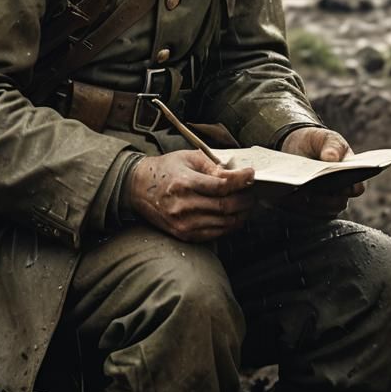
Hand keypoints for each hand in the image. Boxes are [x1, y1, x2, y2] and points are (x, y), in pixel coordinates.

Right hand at [128, 150, 254, 241]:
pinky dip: (229, 226)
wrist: (138, 188)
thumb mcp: (188, 158)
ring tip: (247, 204)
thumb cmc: (165, 169)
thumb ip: (212, 165)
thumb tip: (235, 174)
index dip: (241, 180)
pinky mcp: (184, 234)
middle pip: (226, 206)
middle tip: (252, 192)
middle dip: (245, 199)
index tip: (251, 175)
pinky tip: (234, 216)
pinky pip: (215, 234)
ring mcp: (183, 223)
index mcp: (184, 182)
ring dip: (241, 214)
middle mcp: (183, 205)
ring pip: (224, 223)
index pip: (222, 185)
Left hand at [280, 127, 362, 217]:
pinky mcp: (306, 206)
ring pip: (321, 211)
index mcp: (351, 175)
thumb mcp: (326, 138)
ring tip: (299, 193)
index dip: (352, 188)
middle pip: (338, 204)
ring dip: (310, 204)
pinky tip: (288, 195)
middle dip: (326, 199)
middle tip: (314, 189)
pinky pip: (304, 212)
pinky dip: (297, 206)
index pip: (357, 188)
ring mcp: (323, 201)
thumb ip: (332, 146)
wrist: (297, 146)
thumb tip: (332, 158)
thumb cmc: (318, 142)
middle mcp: (339, 192)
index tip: (341, 184)